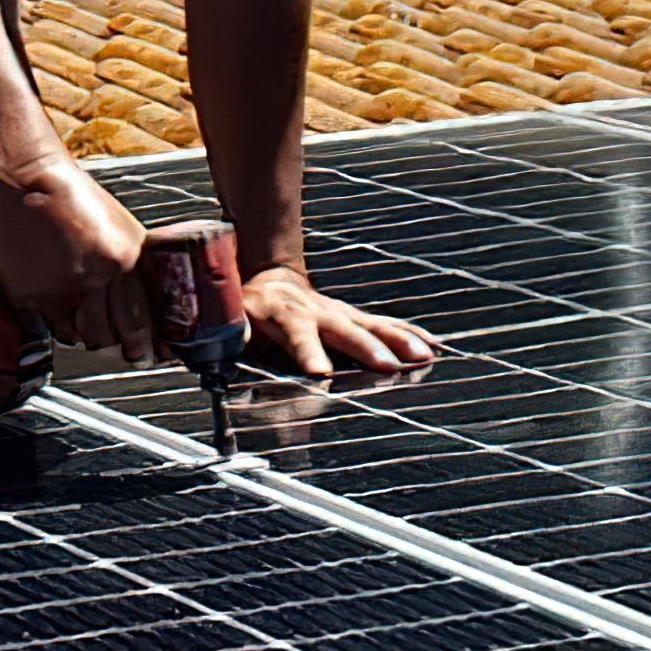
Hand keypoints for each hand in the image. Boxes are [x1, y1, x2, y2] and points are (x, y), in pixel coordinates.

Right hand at [0, 156, 154, 360]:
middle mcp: (100, 275)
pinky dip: (65, 329)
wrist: (24, 180)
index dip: (151, 340)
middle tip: (131, 353)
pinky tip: (70, 320)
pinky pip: (58, 328)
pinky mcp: (36, 294)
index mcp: (126, 255)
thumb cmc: (69, 195)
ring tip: (98, 334)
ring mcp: (66, 288)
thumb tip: (142, 294)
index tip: (154, 353)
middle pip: (118, 333)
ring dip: (94, 338)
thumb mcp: (117, 224)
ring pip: (88, 336)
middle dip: (127, 347)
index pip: (145, 314)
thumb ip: (130, 260)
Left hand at [243, 266, 438, 376]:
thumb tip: (213, 361)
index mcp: (285, 317)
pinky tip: (436, 347)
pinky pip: (388, 325)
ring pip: (373, 325)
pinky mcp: (356, 316)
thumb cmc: (248, 307)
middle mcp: (318, 313)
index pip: (297, 337)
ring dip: (399, 341)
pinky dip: (412, 335)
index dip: (309, 354)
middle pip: (345, 331)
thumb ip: (229, 342)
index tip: (320, 374)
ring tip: (424, 358)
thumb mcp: (231, 322)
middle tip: (388, 368)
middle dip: (367, 349)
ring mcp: (341, 313)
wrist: (270, 276)